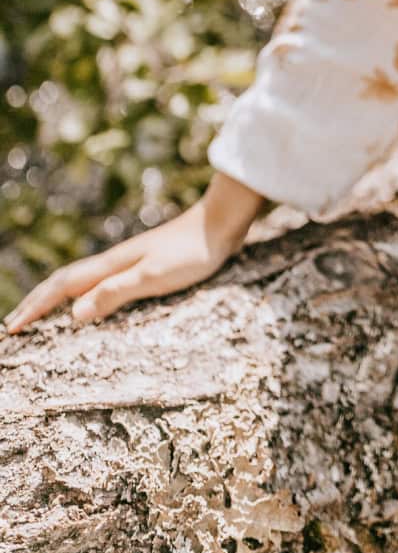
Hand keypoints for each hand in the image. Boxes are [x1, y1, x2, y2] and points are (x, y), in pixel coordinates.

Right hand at [1, 172, 270, 333]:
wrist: (222, 223)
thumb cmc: (192, 251)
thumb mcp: (153, 277)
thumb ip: (115, 293)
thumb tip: (73, 316)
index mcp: (111, 265)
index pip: (62, 287)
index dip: (36, 308)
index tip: (12, 330)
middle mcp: (115, 261)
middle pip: (66, 282)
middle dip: (38, 303)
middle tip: (15, 325)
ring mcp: (129, 261)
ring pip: (82, 280)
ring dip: (57, 298)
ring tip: (42, 314)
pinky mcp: (145, 264)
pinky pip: (101, 282)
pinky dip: (84, 294)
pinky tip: (92, 301)